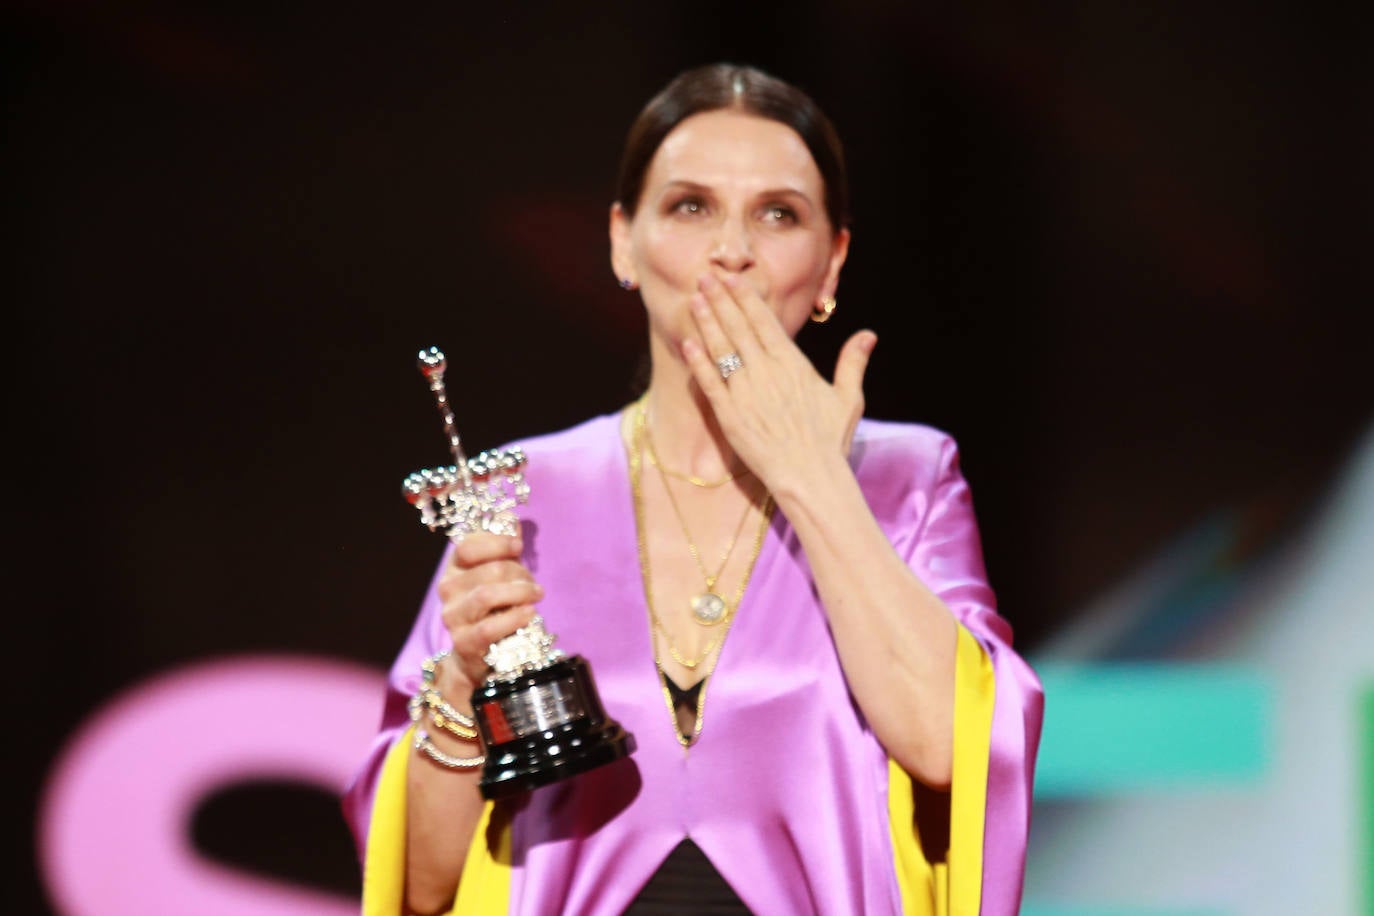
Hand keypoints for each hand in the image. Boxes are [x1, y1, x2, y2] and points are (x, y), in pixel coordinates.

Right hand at [435, 529, 542, 695]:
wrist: (480, 652)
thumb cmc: (495, 606)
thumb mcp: (500, 574)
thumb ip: (504, 549)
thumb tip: (510, 520)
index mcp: (455, 568)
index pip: (466, 546)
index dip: (495, 542)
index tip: (518, 546)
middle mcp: (447, 590)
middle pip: (488, 571)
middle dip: (519, 574)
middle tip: (534, 584)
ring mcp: (453, 617)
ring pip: (487, 595)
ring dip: (519, 593)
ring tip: (536, 596)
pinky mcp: (463, 643)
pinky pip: (489, 627)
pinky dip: (514, 617)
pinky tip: (529, 613)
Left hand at [682, 273, 876, 492]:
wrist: (811, 478)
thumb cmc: (830, 441)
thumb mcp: (848, 398)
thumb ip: (853, 362)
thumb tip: (868, 335)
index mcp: (793, 364)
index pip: (764, 321)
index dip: (745, 298)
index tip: (731, 279)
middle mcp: (767, 372)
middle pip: (739, 328)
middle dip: (720, 300)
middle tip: (704, 277)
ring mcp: (746, 393)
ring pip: (721, 349)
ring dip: (707, 322)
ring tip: (695, 300)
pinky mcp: (730, 415)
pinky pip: (710, 382)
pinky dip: (698, 361)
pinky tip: (688, 343)